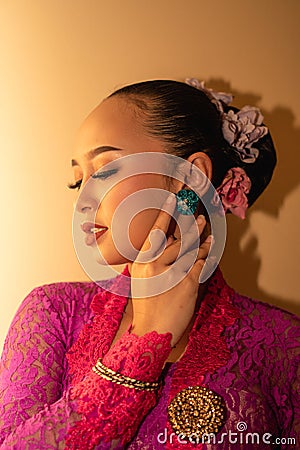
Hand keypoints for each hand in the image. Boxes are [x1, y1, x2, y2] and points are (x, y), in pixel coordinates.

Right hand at [128, 194, 211, 346]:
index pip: (155, 232)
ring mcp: (171, 273)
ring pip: (190, 249)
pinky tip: (210, 247)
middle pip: (176, 238)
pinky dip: (206, 254)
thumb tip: (166, 240)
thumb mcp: (141, 280)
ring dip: (200, 237)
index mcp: (142, 262)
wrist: (152, 332)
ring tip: (205, 226)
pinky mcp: (187, 283)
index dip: (165, 214)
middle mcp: (155, 264)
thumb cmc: (147, 306)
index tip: (172, 200)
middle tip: (197, 215)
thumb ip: (151, 260)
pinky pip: (200, 263)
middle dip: (189, 224)